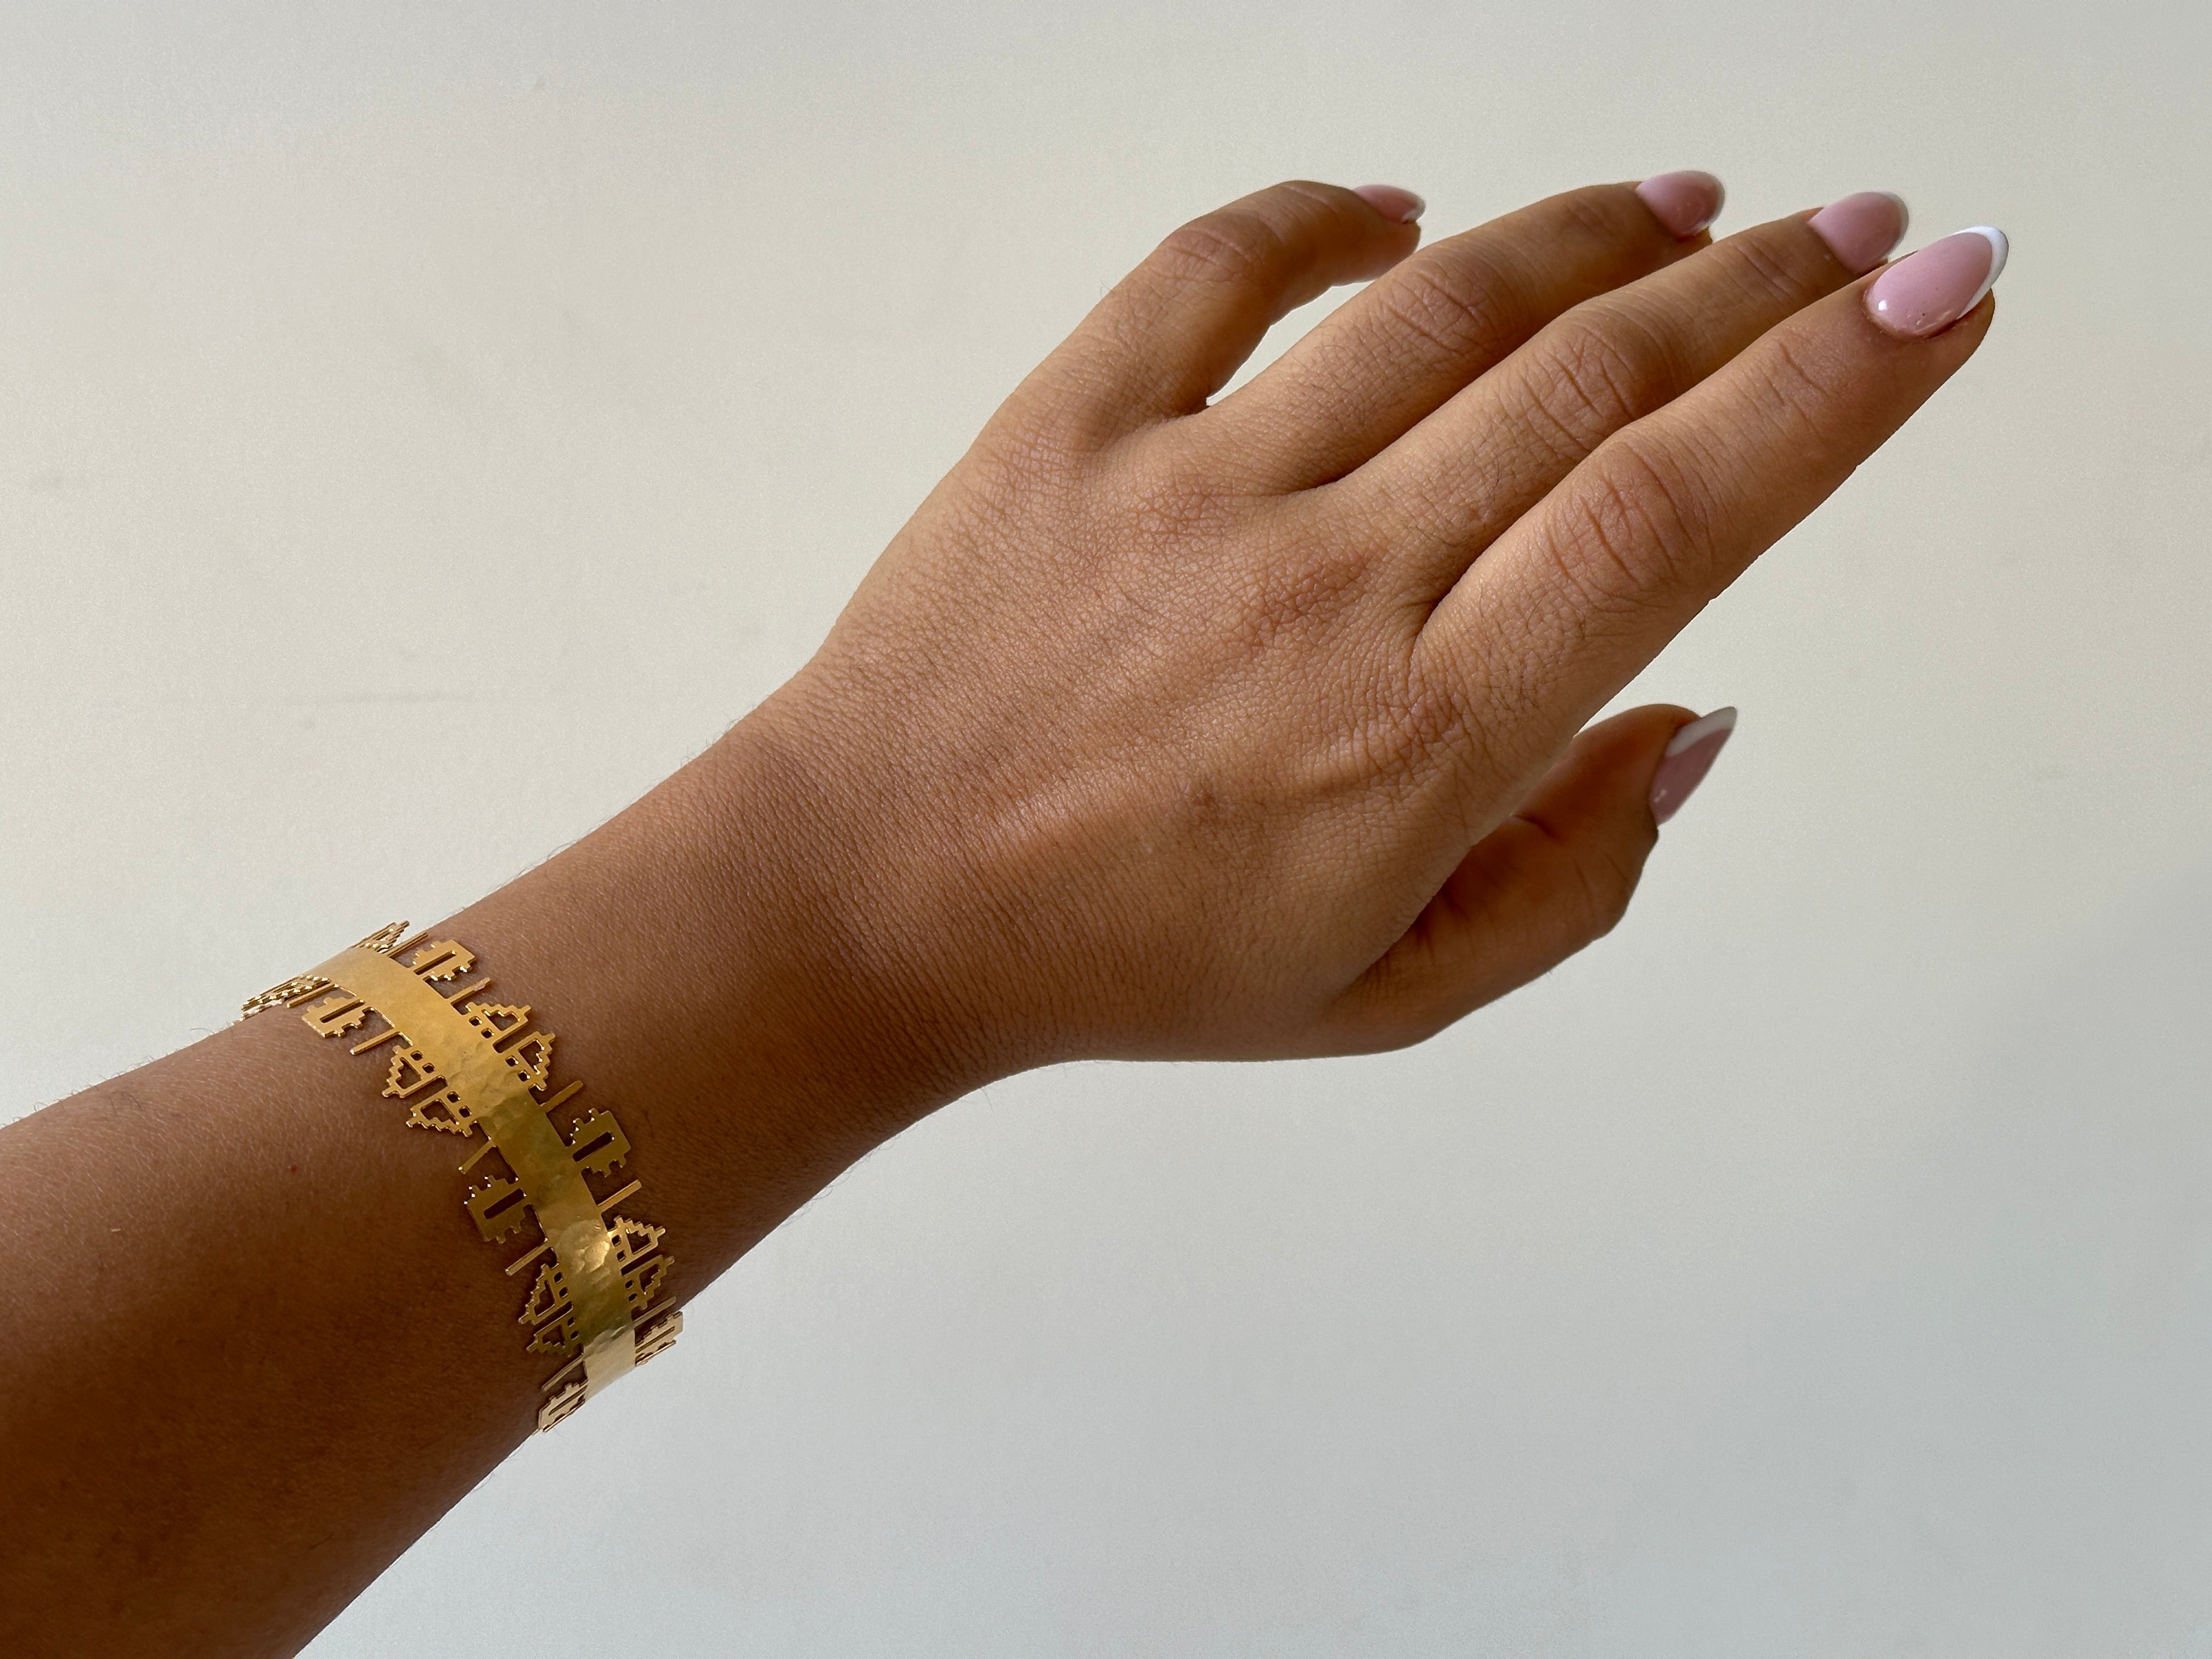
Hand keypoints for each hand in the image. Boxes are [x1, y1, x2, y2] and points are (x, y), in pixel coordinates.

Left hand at [741, 174, 1995, 1075]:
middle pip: (1593, 383)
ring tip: (1695, 208)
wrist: (870, 904)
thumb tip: (1698, 722)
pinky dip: (1323, 216)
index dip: (1832, 395)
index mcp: (1421, 736)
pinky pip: (1217, 268)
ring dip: (1590, 236)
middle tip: (1865, 235)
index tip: (1935, 305)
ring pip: (1439, 307)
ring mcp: (1193, 489)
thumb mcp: (1384, 993)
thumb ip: (1572, 880)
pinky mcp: (1070, 426)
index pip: (1676, 518)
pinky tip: (1400, 213)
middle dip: (1764, 291)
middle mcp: (1330, 586)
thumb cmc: (1130, 963)